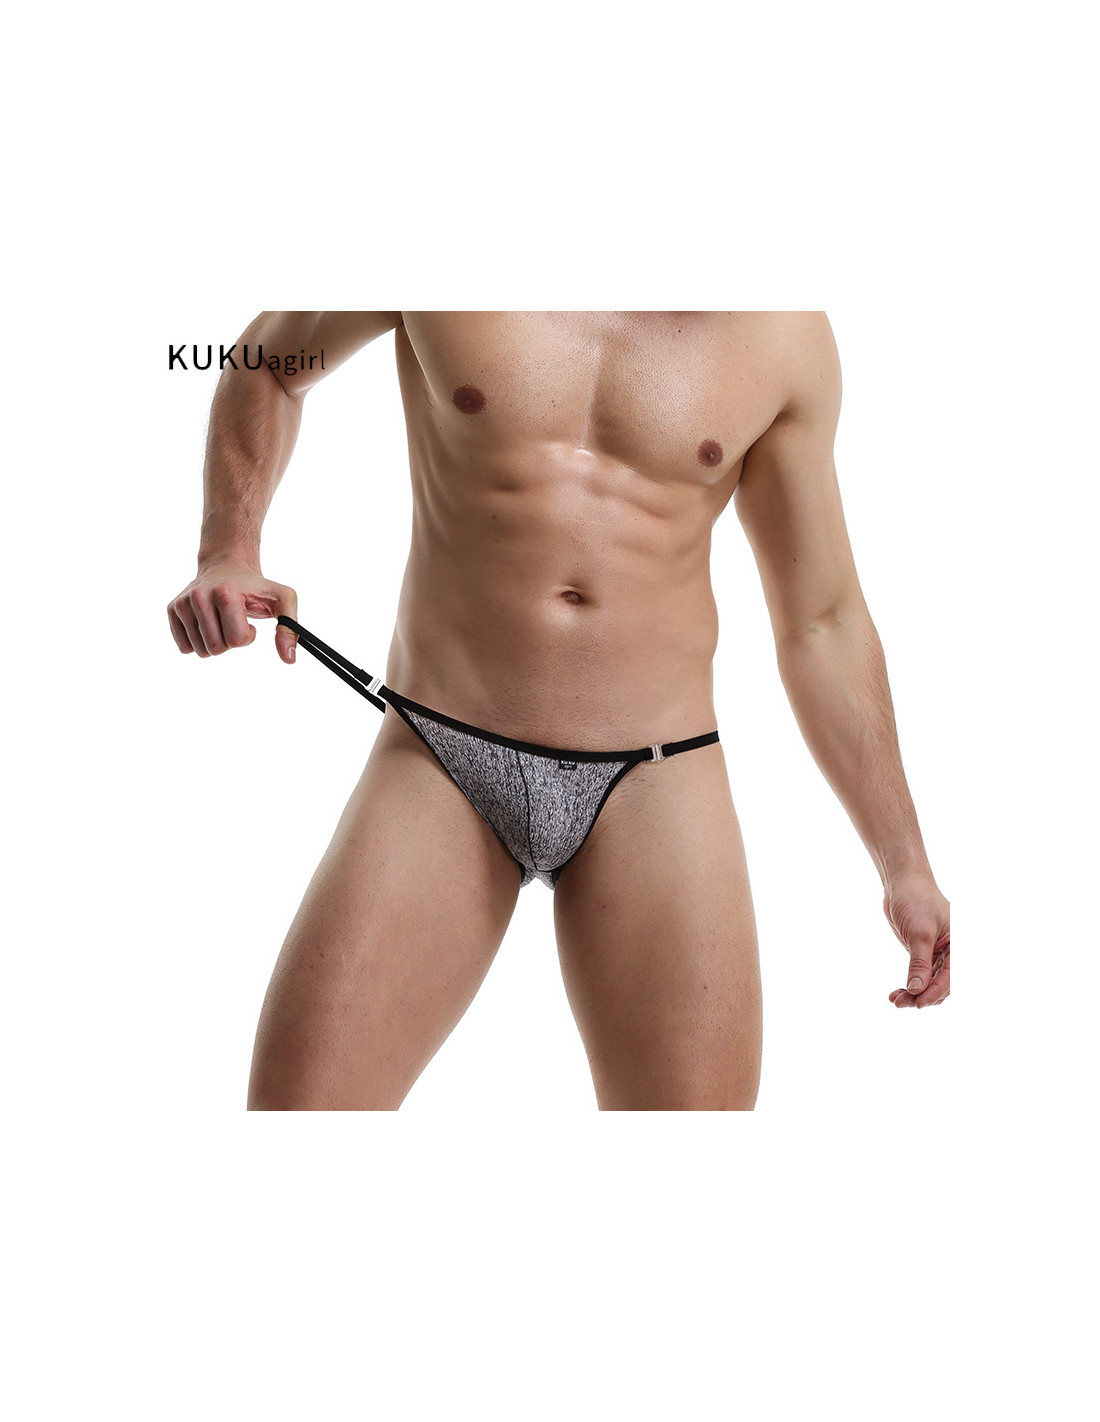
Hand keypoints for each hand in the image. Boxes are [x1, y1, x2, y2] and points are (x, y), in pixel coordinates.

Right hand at [167, 562, 298, 663]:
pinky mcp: (172, 610)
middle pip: (216, 648)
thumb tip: (289, 659)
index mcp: (225, 593)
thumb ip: (290, 629)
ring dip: (215, 643)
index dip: (248, 636)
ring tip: (220, 621)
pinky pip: (184, 648)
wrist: (227, 566)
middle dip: (230, 642)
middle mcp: (199, 596)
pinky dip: (199, 643)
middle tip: (233, 621)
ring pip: (201, 651)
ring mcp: (183, 603)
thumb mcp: (283, 600)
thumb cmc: (256, 587)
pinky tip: (206, 624)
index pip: (237, 639)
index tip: (248, 621)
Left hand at [883, 873, 949, 1008]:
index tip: (919, 1002)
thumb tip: (917, 990)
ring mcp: (940, 954)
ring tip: (895, 1000)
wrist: (902, 883)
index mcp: (962, 944)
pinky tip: (897, 993)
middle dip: (923, 996)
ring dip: (915, 994)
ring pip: (931, 983)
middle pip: (943, 984)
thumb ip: (919, 963)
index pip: (953, 976)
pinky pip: (922, 976)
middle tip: (901, 1003)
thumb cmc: (916, 900)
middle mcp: (954, 951)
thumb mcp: (919, 933)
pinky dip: (911, 985)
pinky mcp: (926, 954)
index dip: (936, 992)